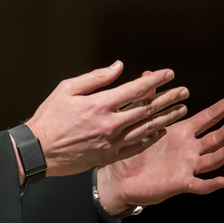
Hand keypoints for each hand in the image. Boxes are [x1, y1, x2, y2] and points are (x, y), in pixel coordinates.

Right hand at [25, 61, 188, 176]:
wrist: (39, 150)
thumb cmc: (50, 117)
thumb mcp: (67, 88)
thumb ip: (96, 78)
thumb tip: (118, 67)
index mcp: (100, 104)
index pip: (136, 89)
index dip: (155, 80)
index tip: (169, 74)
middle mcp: (110, 123)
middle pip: (147, 109)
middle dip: (168, 98)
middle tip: (184, 92)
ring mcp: (112, 142)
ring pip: (147, 129)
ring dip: (166, 118)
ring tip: (181, 110)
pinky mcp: (109, 156)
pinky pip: (137, 146)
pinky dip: (151, 138)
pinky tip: (161, 131)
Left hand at [95, 87, 223, 213]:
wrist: (120, 177)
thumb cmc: (134, 149)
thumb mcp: (141, 121)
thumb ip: (148, 98)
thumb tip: (149, 73)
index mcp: (183, 132)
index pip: (209, 117)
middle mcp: (190, 149)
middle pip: (215, 137)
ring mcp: (188, 167)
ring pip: (212, 160)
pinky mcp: (181, 183)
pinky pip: (199, 185)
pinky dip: (211, 184)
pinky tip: (221, 180)